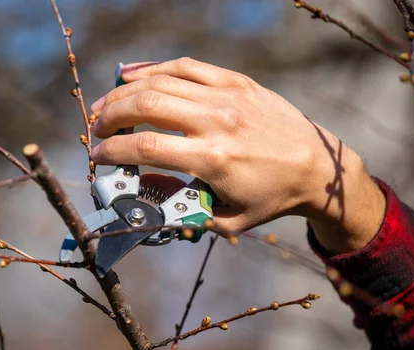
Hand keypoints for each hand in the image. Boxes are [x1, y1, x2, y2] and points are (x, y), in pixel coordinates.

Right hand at [90, 58, 384, 253]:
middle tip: (96, 129)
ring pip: (161, 81)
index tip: (97, 156)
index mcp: (214, 159)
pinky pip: (186, 67)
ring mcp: (227, 96)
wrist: (317, 168)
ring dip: (124, 92)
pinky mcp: (236, 82)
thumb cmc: (270, 198)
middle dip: (111, 116)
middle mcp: (218, 121)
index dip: (114, 150)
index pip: (147, 147)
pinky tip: (133, 76)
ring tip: (105, 105)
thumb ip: (181, 206)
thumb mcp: (225, 218)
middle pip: (146, 105)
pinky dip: (154, 68)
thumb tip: (142, 184)